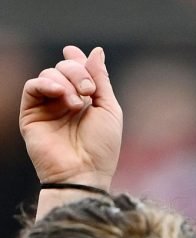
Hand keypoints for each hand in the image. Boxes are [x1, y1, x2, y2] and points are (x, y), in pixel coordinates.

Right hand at [19, 46, 121, 188]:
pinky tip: (60, 95)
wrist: (84, 171)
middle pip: (64, 67)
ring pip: (49, 73)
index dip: (77, 59)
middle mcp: (66, 101)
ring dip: (66, 82)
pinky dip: (46, 84)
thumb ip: (102, 80)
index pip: (77, 70)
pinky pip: (33, 87)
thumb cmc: (102, 147)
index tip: (76, 53)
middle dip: (77, 72)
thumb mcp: (109, 109)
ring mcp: (48, 107)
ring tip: (78, 104)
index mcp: (87, 100)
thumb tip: (96, 52)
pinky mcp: (31, 114)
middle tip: (88, 91)